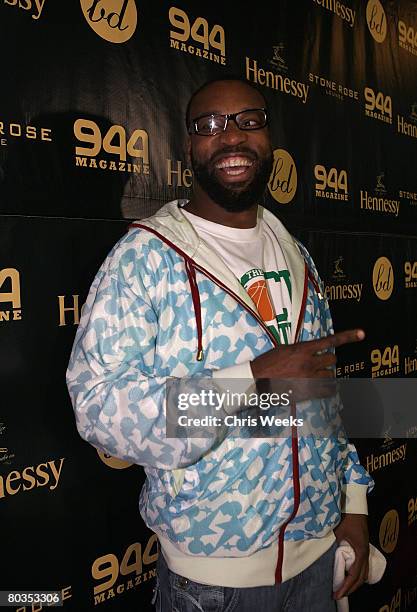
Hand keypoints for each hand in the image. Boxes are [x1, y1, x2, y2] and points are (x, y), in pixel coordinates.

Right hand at [250, 329, 364, 379]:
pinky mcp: (308, 391)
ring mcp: (310, 378)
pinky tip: (322, 387)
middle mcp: (309, 363)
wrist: (259, 380)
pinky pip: (328, 390)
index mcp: (303, 349)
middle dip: (328, 360)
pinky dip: (327, 388)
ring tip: (314, 375)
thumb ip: (301, 349)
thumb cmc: (268, 362)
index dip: (348, 336)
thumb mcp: (284, 349)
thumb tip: (311, 350)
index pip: (330, 340)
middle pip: (332, 359)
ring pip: (331, 374)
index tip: (362, 334)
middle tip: (319, 362)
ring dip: (326, 373)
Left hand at [333, 513, 368, 598]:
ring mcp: (365, 551)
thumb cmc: (346, 518)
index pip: (354, 575)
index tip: (338, 594)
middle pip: (361, 578)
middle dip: (350, 588)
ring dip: (354, 582)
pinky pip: (362, 566)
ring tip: (343, 588)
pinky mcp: (363, 548)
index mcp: (360, 552)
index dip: (346, 586)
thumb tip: (320, 553)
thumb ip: (331, 543)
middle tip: (338, 595)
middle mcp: (365, 554)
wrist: (355, 506)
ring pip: (363, 573)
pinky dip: (356, 575)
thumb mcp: (337, 531)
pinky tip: (348, 576)